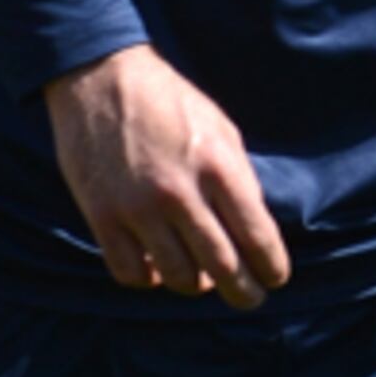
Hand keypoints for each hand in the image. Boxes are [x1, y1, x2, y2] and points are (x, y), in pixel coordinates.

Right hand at [41, 45, 291, 308]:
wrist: (101, 78)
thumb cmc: (171, 104)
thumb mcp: (223, 132)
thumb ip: (239, 182)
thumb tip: (253, 233)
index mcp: (220, 168)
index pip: (257, 238)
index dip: (272, 268)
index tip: (275, 279)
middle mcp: (181, 193)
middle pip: (222, 267)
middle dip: (243, 291)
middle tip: (249, 298)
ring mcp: (138, 207)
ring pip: (177, 276)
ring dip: (194, 286)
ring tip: (201, 282)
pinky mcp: (101, 214)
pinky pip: (128, 271)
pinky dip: (147, 280)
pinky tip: (155, 271)